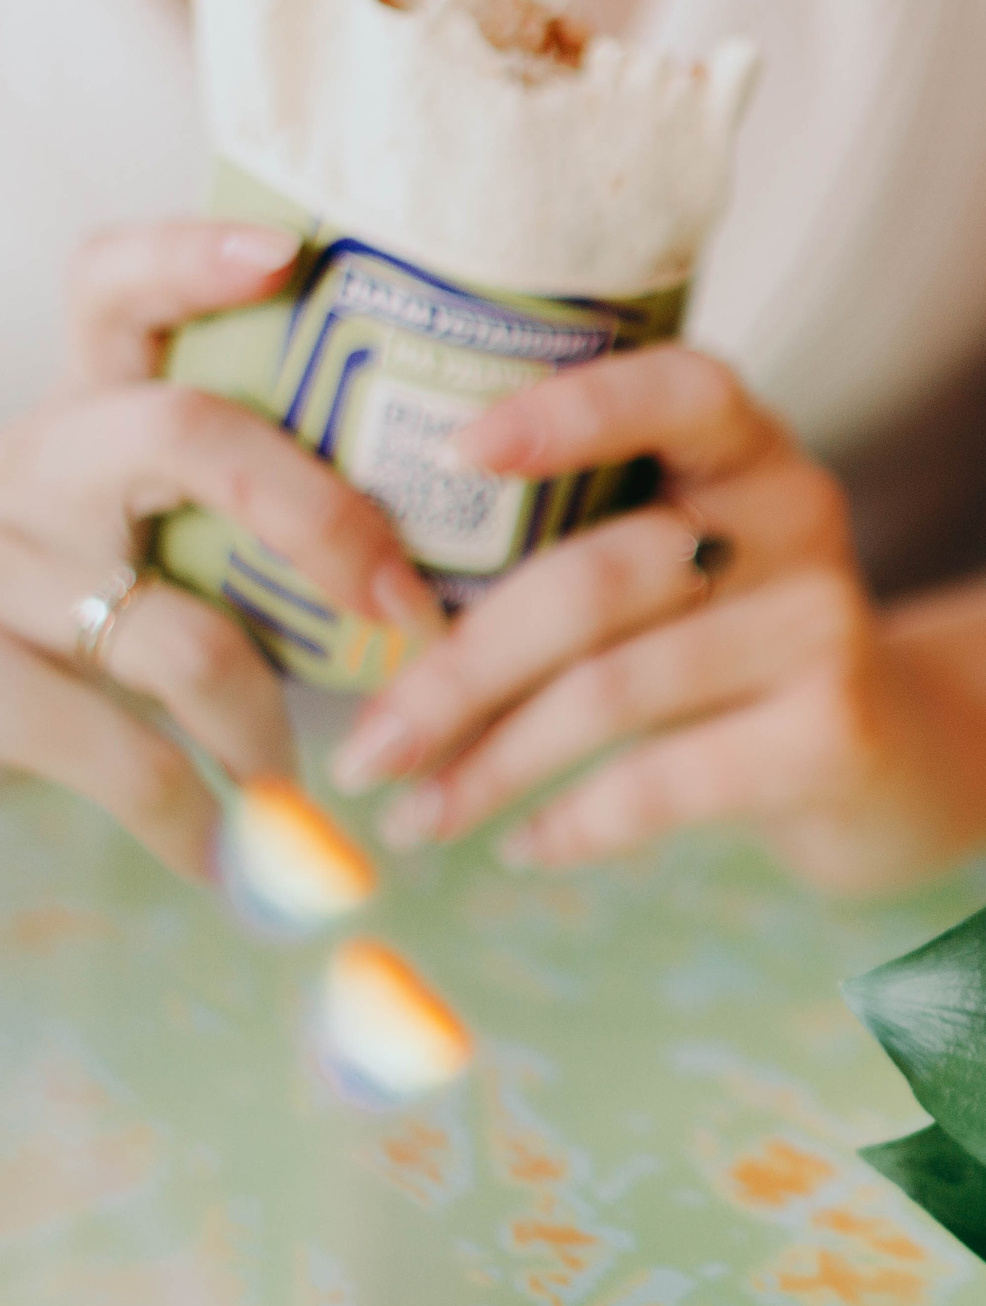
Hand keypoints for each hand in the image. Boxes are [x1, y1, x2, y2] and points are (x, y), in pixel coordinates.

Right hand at [0, 220, 425, 875]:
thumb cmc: (58, 623)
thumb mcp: (122, 540)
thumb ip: (229, 520)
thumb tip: (432, 579)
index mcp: (78, 419)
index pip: (109, 290)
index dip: (189, 257)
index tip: (284, 251)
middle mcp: (28, 467)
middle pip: (183, 435)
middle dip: (327, 518)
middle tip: (408, 608)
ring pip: (183, 634)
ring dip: (274, 727)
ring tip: (304, 786)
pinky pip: (123, 756)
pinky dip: (197, 822)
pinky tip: (228, 860)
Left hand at [328, 346, 985, 884]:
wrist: (888, 760)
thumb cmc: (726, 653)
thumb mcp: (679, 567)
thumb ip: (578, 545)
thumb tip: (376, 606)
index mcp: (747, 448)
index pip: (677, 392)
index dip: (572, 413)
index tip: (461, 451)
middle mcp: (800, 516)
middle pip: (597, 580)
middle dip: (458, 675)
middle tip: (364, 752)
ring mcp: (825, 624)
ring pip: (615, 691)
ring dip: (494, 768)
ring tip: (416, 816)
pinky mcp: (835, 731)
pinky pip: (668, 780)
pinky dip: (575, 824)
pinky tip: (522, 846)